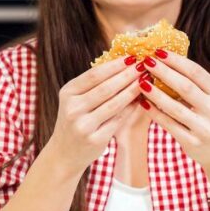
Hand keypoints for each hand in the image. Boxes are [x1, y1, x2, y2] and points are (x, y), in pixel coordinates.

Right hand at [46, 56, 144, 173]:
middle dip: (127, 75)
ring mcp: (83, 125)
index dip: (115, 65)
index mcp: (67, 93)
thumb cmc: (75, 121)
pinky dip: (131, 109)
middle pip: (105, 88)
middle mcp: (73, 109)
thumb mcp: (76, 100)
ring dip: (132, 91)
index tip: (131, 57)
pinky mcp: (95, 140)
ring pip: (114, 104)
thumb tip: (123, 63)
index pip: (94, 75)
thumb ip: (93, 85)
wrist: (64, 153)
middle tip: (143, 66)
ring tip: (145, 81)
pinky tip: (141, 100)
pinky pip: (118, 120)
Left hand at [140, 50, 209, 171]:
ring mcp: (204, 127)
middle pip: (185, 87)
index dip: (176, 61)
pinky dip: (154, 113)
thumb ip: (195, 84)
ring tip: (140, 82)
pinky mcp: (192, 142)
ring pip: (174, 107)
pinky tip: (143, 103)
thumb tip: (166, 60)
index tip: (158, 51)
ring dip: (155, 93)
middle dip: (163, 72)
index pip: (196, 72)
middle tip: (145, 61)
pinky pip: (169, 125)